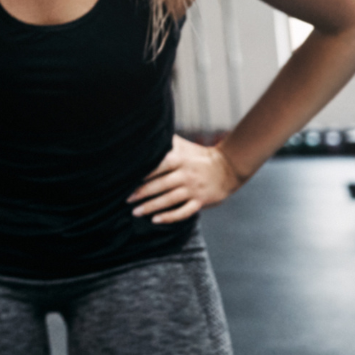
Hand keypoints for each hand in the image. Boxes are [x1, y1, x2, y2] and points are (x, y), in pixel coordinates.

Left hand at [128, 134, 243, 223]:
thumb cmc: (200, 155)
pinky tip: (156, 220)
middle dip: (141, 193)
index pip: (158, 166)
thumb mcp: (184, 145)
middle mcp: (186, 175)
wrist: (229, 167)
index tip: (126, 179)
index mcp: (180, 159)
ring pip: (169, 200)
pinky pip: (184, 212)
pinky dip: (169, 217)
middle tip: (125, 198)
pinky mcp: (201, 201)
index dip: (142, 173)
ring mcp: (193, 189)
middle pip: (160, 185)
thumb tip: (145, 134)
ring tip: (135, 212)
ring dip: (151, 207)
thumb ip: (166, 142)